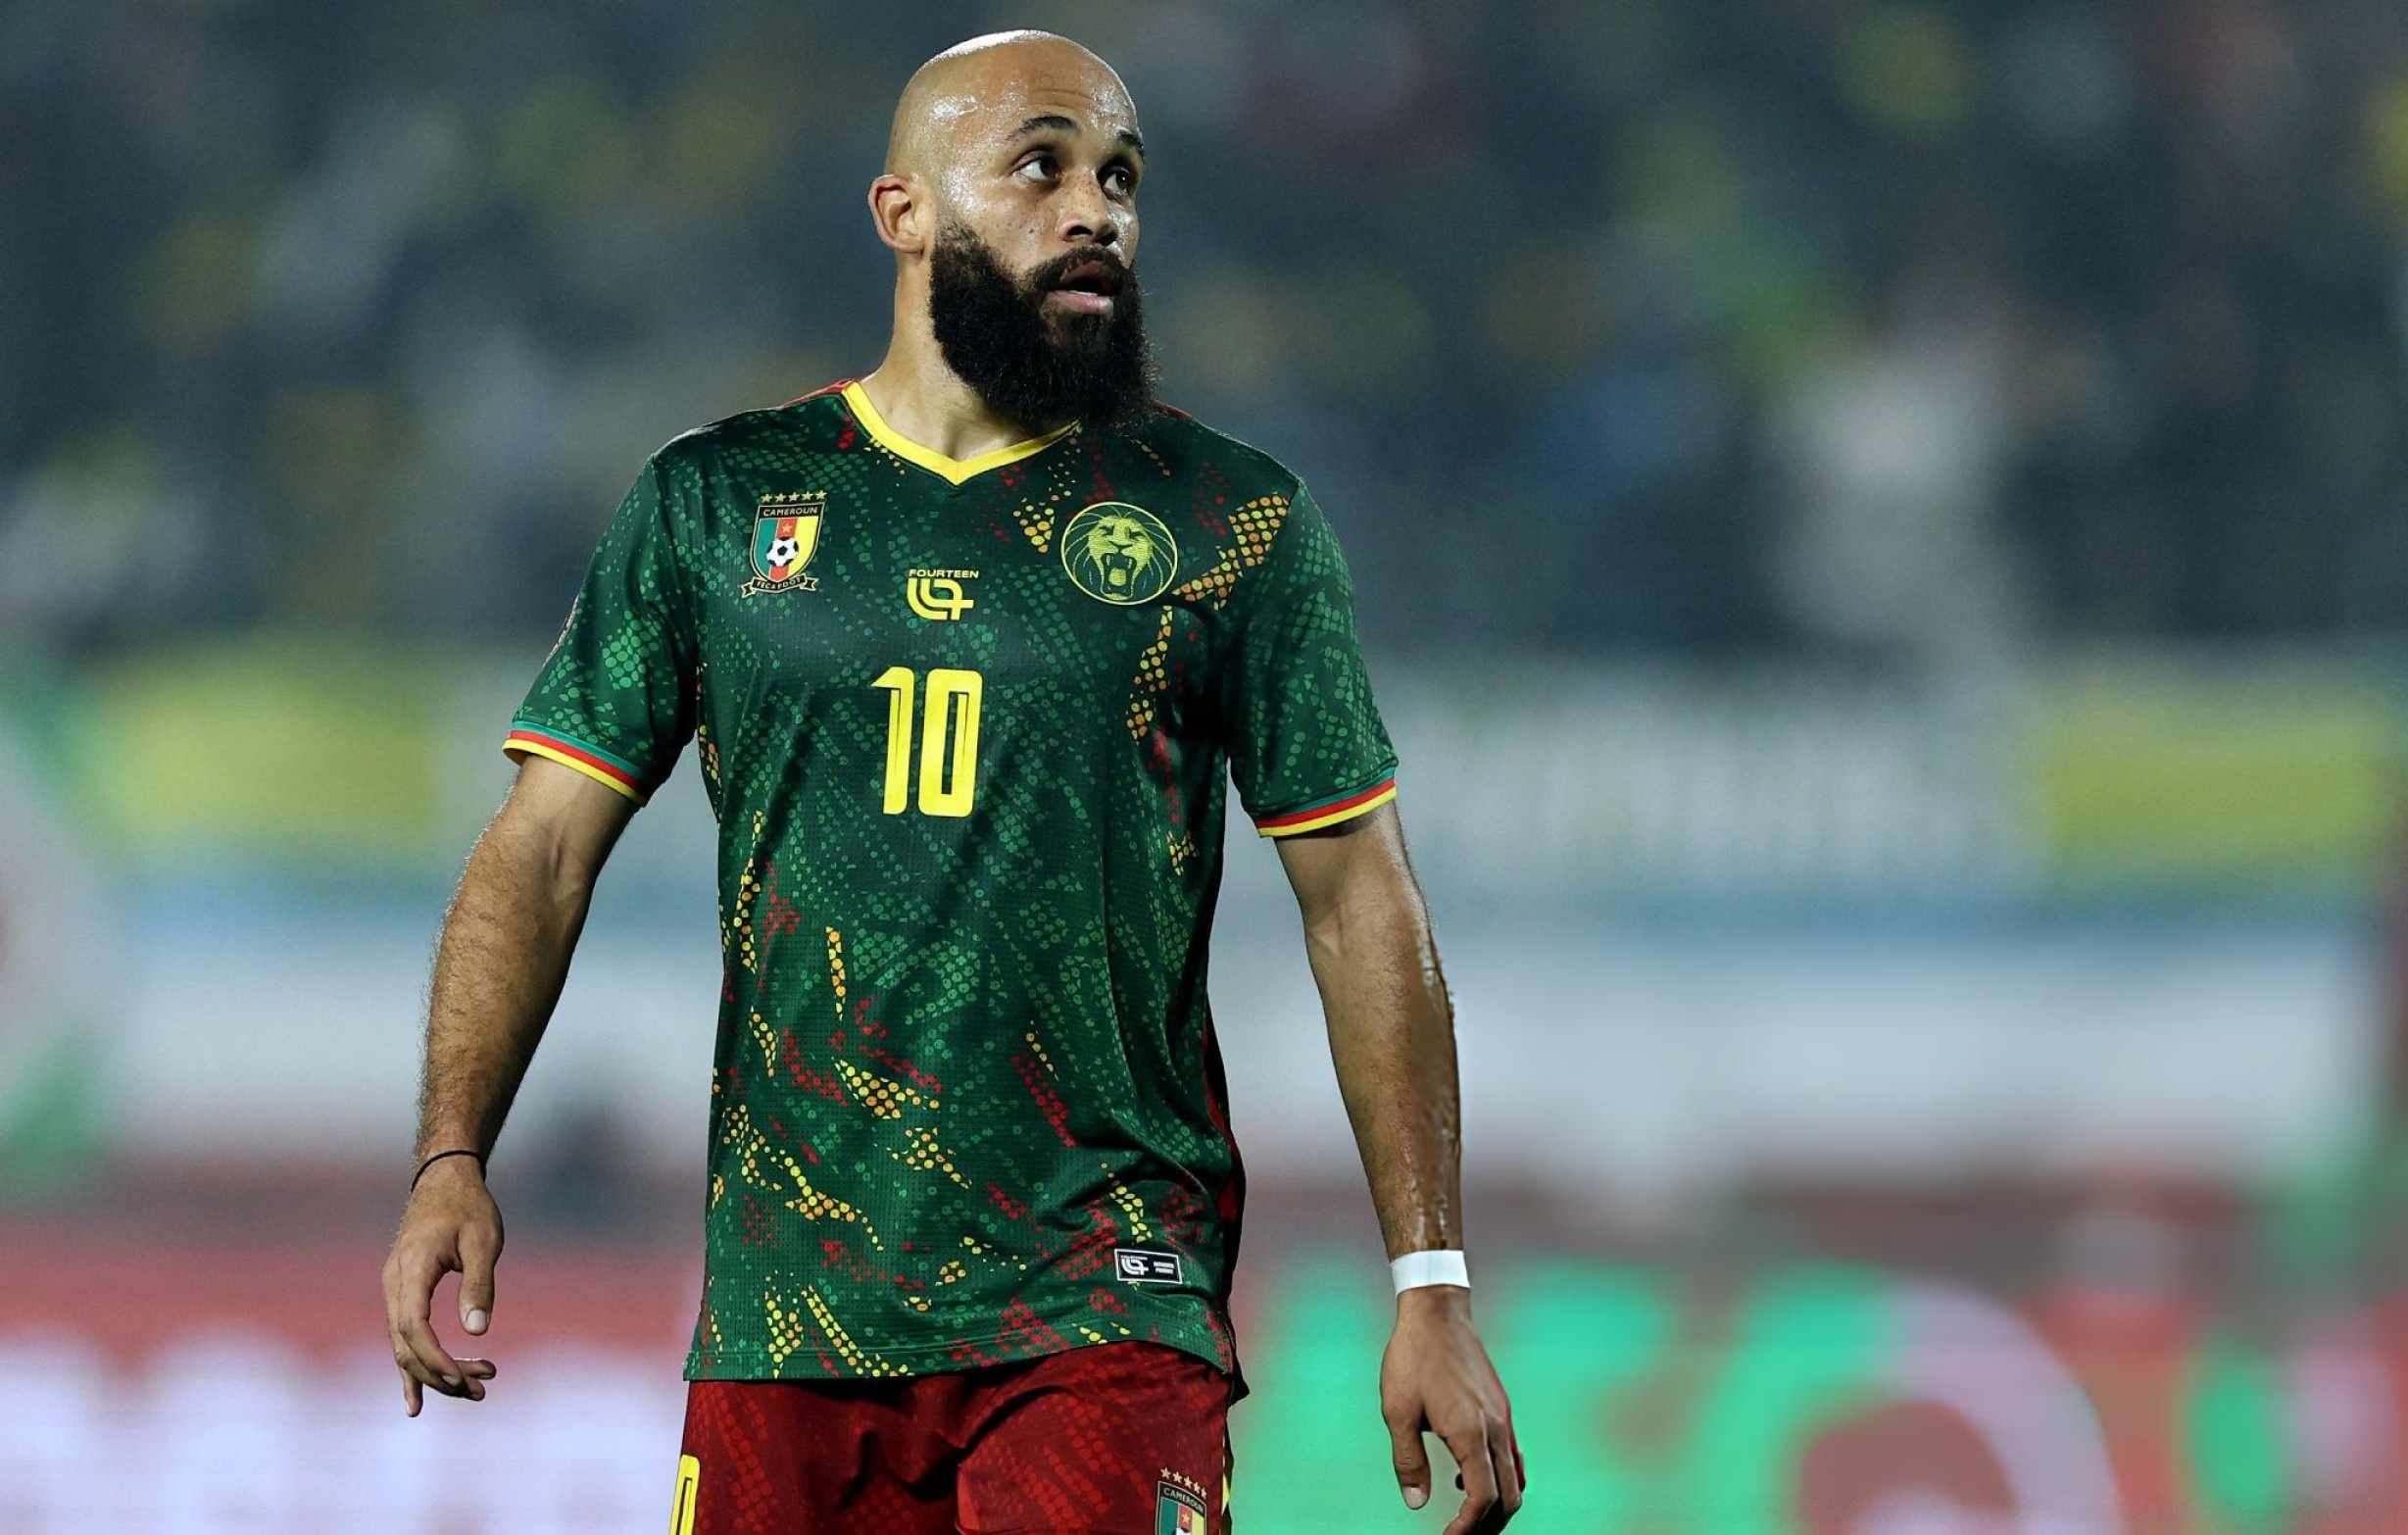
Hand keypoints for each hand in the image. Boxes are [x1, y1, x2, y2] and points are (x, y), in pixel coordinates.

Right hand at [381, 1155, 503, 1415]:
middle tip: (482, 1389)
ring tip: (475, 1392)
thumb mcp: (483, 1240)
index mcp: (411, 1269)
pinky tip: (417, 1403)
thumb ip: (478, 1283)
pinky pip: (402, 1339)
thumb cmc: (468, 1207)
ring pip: (404, 1346)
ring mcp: (394, 1291)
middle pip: (407, 1344)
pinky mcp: (402, 1295)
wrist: (444, 1180)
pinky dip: (412, 1370)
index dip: (435, 1357)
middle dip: (441, 1373)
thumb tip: (478, 1331)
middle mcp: (394, 1285)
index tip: (462, 1377)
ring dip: (435, 1373)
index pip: (413, 1326)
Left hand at [1380, 1286, 1522, 1532]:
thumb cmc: (1413, 1357)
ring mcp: (1503, 1418)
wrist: (1437, 1312)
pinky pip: (1513, 1456)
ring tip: (1468, 1517)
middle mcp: (1495, 1429)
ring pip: (1516, 1478)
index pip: (1482, 1498)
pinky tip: (1468, 1476)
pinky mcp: (1501, 1408)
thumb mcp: (1397, 1411)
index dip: (1467, 1528)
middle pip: (1509, 1496)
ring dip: (1497, 1504)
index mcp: (1470, 1433)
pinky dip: (1501, 1478)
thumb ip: (1408, 1461)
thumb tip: (1417, 1502)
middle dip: (1487, 1525)